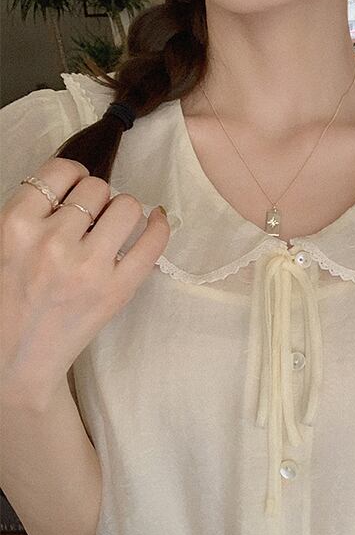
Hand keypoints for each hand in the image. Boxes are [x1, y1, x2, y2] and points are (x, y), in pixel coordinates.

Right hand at [1, 155, 169, 401]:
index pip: (60, 171)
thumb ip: (29, 213)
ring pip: (127, 206)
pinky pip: (152, 242)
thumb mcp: (1, 245)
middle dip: (96, 199)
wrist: (13, 362)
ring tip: (111, 228)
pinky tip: (156, 220)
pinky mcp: (116, 291)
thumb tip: (75, 181)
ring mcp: (87, 267)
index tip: (74, 189)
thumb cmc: (6, 299)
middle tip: (89, 219)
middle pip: (97, 187)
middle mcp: (51, 241)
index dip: (72, 176)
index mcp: (14, 225)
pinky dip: (159, 226)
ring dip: (122, 212)